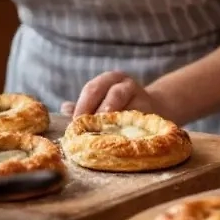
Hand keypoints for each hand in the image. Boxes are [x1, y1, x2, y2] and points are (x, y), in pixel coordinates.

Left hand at [60, 70, 174, 120]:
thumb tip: (65, 108)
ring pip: (130, 107)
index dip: (83, 106)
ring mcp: (142, 98)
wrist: (154, 109)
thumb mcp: (101, 101)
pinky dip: (130, 130)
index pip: (93, 89)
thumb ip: (84, 106)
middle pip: (113, 94)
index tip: (75, 123)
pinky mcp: (152, 114)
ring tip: (106, 131)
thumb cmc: (120, 107)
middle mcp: (126, 84)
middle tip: (89, 128)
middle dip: (100, 112)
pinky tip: (121, 139)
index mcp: (110, 79)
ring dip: (116, 119)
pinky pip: (140, 121)